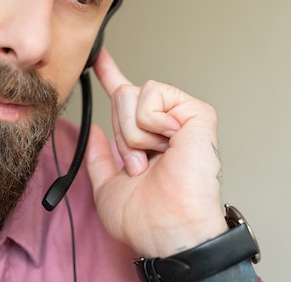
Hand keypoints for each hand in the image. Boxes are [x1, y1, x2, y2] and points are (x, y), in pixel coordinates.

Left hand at [85, 48, 228, 257]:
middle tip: (139, 165)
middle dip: (121, 134)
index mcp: (144, 137)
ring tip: (153, 159)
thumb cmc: (144, 219)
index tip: (98, 58)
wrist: (168, 231)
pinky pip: (153, 95)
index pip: (125, 99)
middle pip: (122, 96)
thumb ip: (99, 157)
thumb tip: (95, 130)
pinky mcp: (195, 112)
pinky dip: (149, 124)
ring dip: (133, 134)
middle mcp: (163, 123)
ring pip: (133, 94)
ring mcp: (180, 116)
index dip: (110, 75)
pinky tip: (167, 144)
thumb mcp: (108, 187)